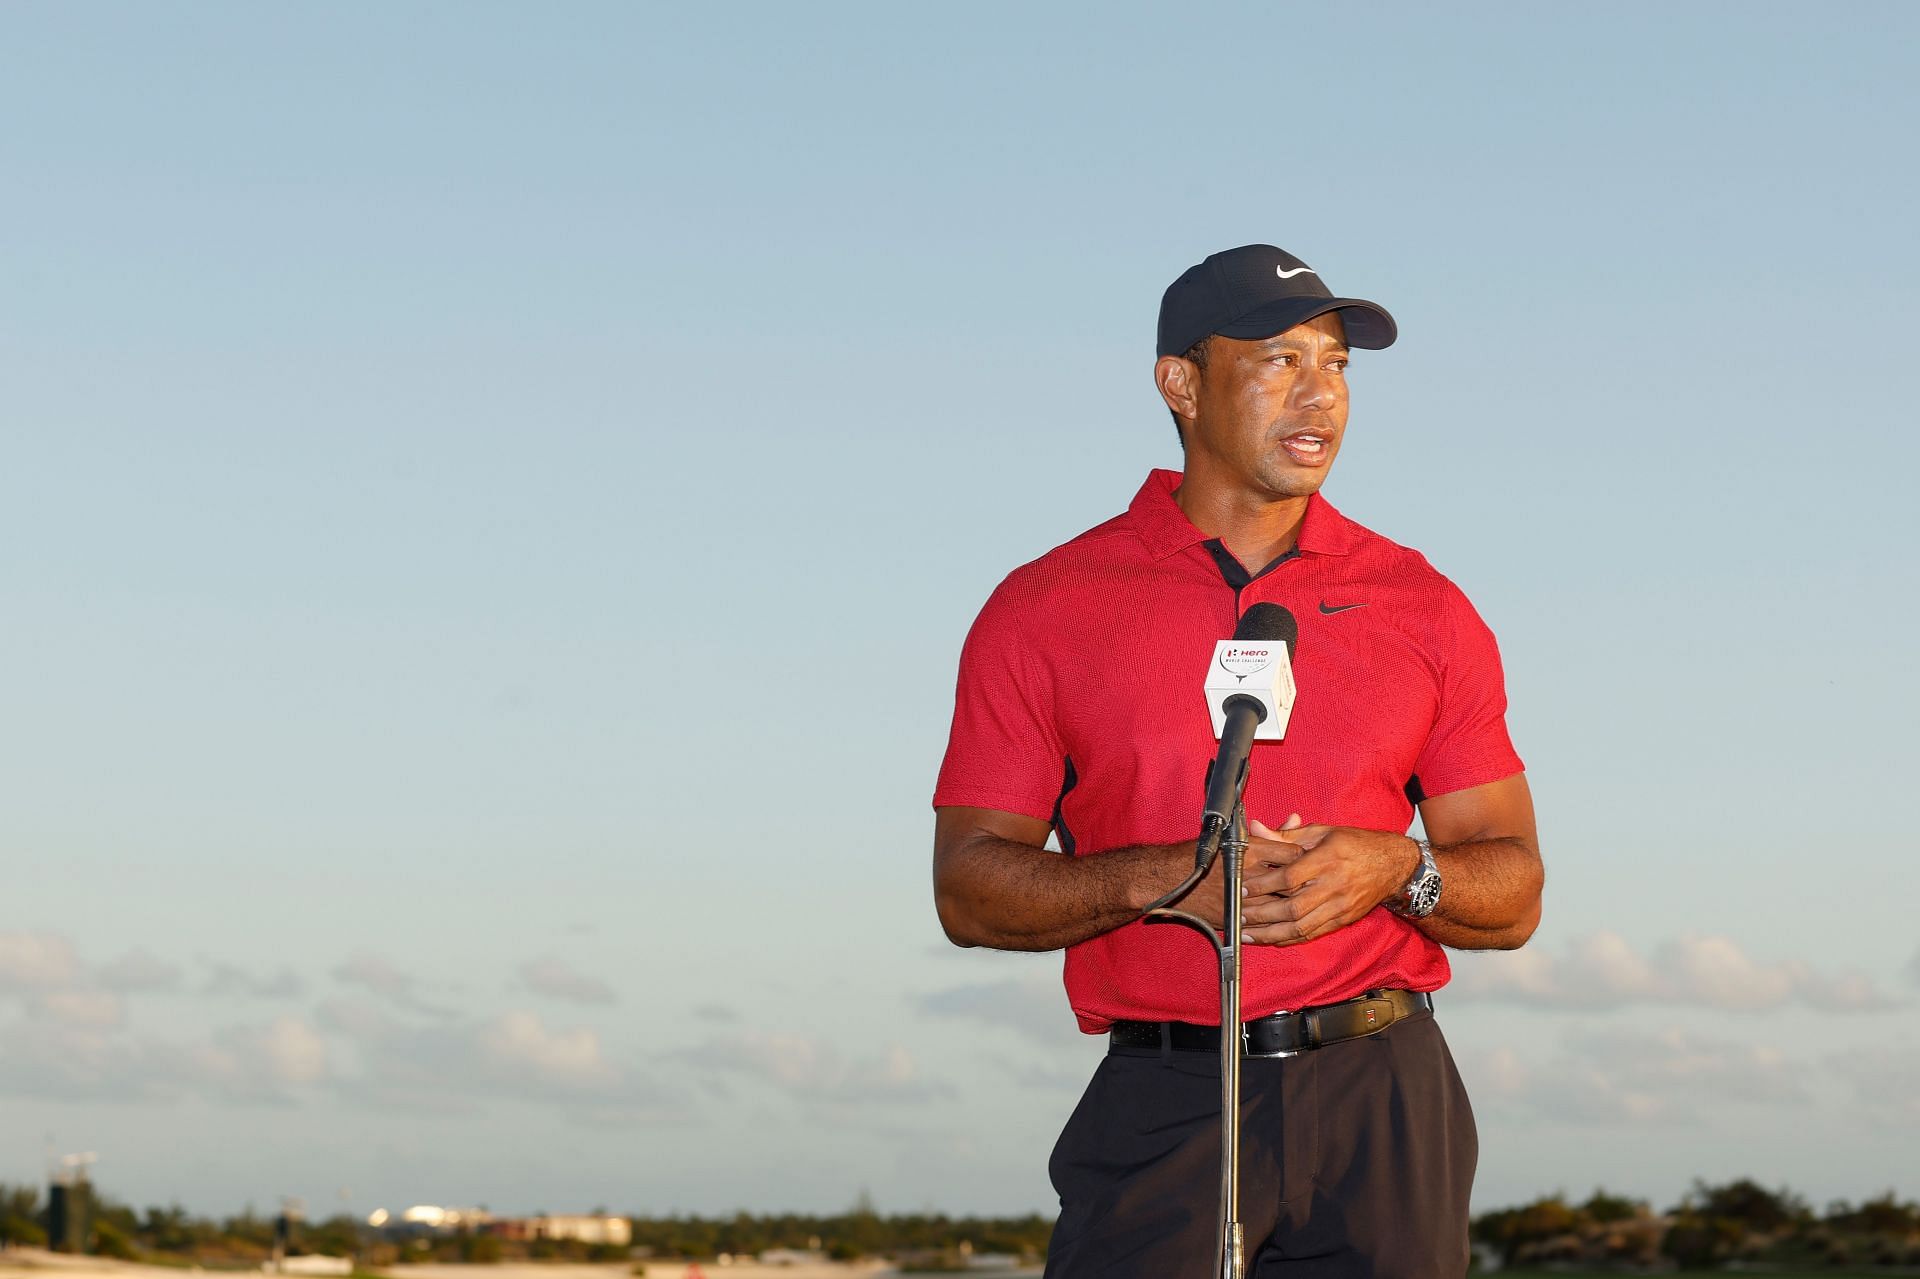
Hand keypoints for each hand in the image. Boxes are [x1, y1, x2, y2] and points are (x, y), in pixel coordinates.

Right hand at [1148, 815, 1304, 931]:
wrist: (1169, 880)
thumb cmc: (1200, 853)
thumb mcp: (1235, 836)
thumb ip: (1270, 833)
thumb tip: (1295, 820)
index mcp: (1249, 851)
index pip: (1293, 855)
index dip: (1305, 857)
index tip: (1308, 859)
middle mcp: (1248, 875)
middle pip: (1292, 882)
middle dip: (1304, 883)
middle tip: (1313, 882)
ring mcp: (1242, 900)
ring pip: (1282, 905)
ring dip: (1293, 903)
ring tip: (1301, 900)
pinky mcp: (1235, 918)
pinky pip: (1266, 924)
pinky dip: (1277, 921)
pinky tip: (1283, 917)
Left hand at [1239, 818, 1417, 945]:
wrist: (1394, 865)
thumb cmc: (1355, 844)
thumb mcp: (1322, 832)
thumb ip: (1286, 835)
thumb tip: (1255, 828)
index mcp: (1328, 859)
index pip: (1290, 877)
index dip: (1265, 884)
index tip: (1245, 886)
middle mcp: (1334, 885)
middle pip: (1293, 907)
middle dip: (1262, 913)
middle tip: (1239, 914)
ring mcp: (1340, 906)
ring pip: (1301, 926)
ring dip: (1271, 932)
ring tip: (1247, 932)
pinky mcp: (1343, 920)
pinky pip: (1312, 934)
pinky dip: (1289, 939)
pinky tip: (1270, 938)